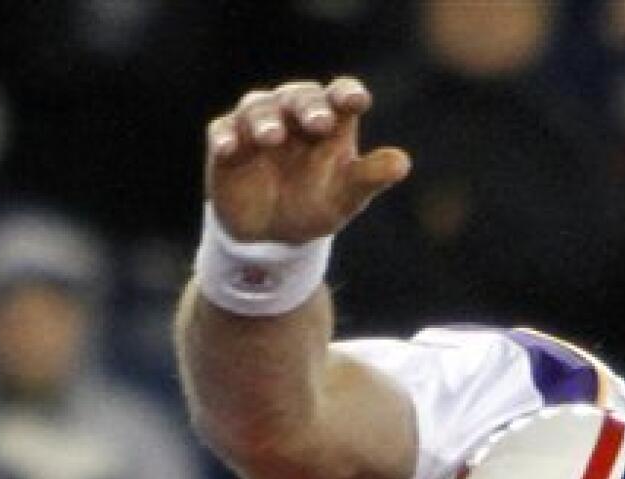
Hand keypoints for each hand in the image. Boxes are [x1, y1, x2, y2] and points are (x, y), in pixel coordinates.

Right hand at [206, 77, 410, 242]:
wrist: (272, 237)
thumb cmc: (315, 206)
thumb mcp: (346, 196)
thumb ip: (370, 177)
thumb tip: (402, 163)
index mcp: (328, 121)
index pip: (339, 96)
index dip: (347, 94)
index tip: (355, 101)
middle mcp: (293, 115)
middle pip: (299, 96)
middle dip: (308, 106)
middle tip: (318, 122)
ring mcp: (257, 125)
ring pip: (258, 107)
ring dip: (265, 119)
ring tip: (272, 137)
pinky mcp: (227, 142)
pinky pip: (222, 131)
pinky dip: (224, 137)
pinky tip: (227, 148)